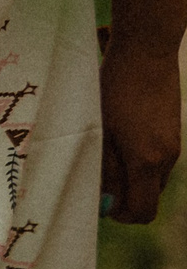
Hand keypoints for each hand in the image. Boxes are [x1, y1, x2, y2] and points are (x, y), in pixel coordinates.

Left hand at [102, 39, 181, 225]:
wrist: (146, 52)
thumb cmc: (115, 89)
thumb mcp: (100, 132)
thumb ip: (103, 170)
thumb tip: (104, 202)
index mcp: (148, 162)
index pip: (142, 212)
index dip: (119, 216)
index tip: (97, 203)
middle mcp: (167, 157)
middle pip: (147, 197)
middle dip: (122, 197)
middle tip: (95, 177)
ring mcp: (173, 144)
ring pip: (150, 179)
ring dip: (128, 177)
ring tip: (104, 153)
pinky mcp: (172, 131)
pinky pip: (155, 160)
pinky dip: (137, 161)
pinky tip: (118, 139)